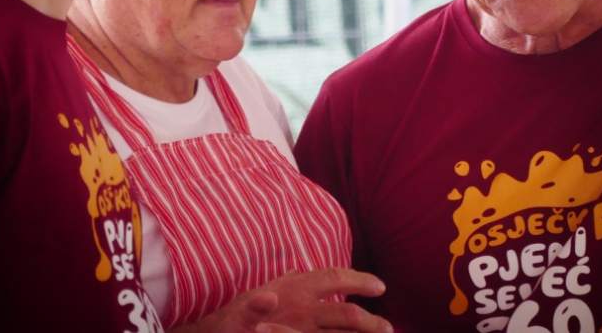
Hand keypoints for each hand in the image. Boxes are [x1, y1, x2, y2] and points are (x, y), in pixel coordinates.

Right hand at [172, 268, 391, 332]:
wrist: (213, 330)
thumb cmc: (244, 311)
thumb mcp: (271, 288)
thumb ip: (293, 282)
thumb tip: (310, 275)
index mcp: (297, 286)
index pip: (334, 276)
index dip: (359, 280)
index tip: (381, 286)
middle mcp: (297, 304)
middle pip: (343, 313)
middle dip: (369, 322)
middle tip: (388, 328)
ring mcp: (290, 325)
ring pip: (333, 332)